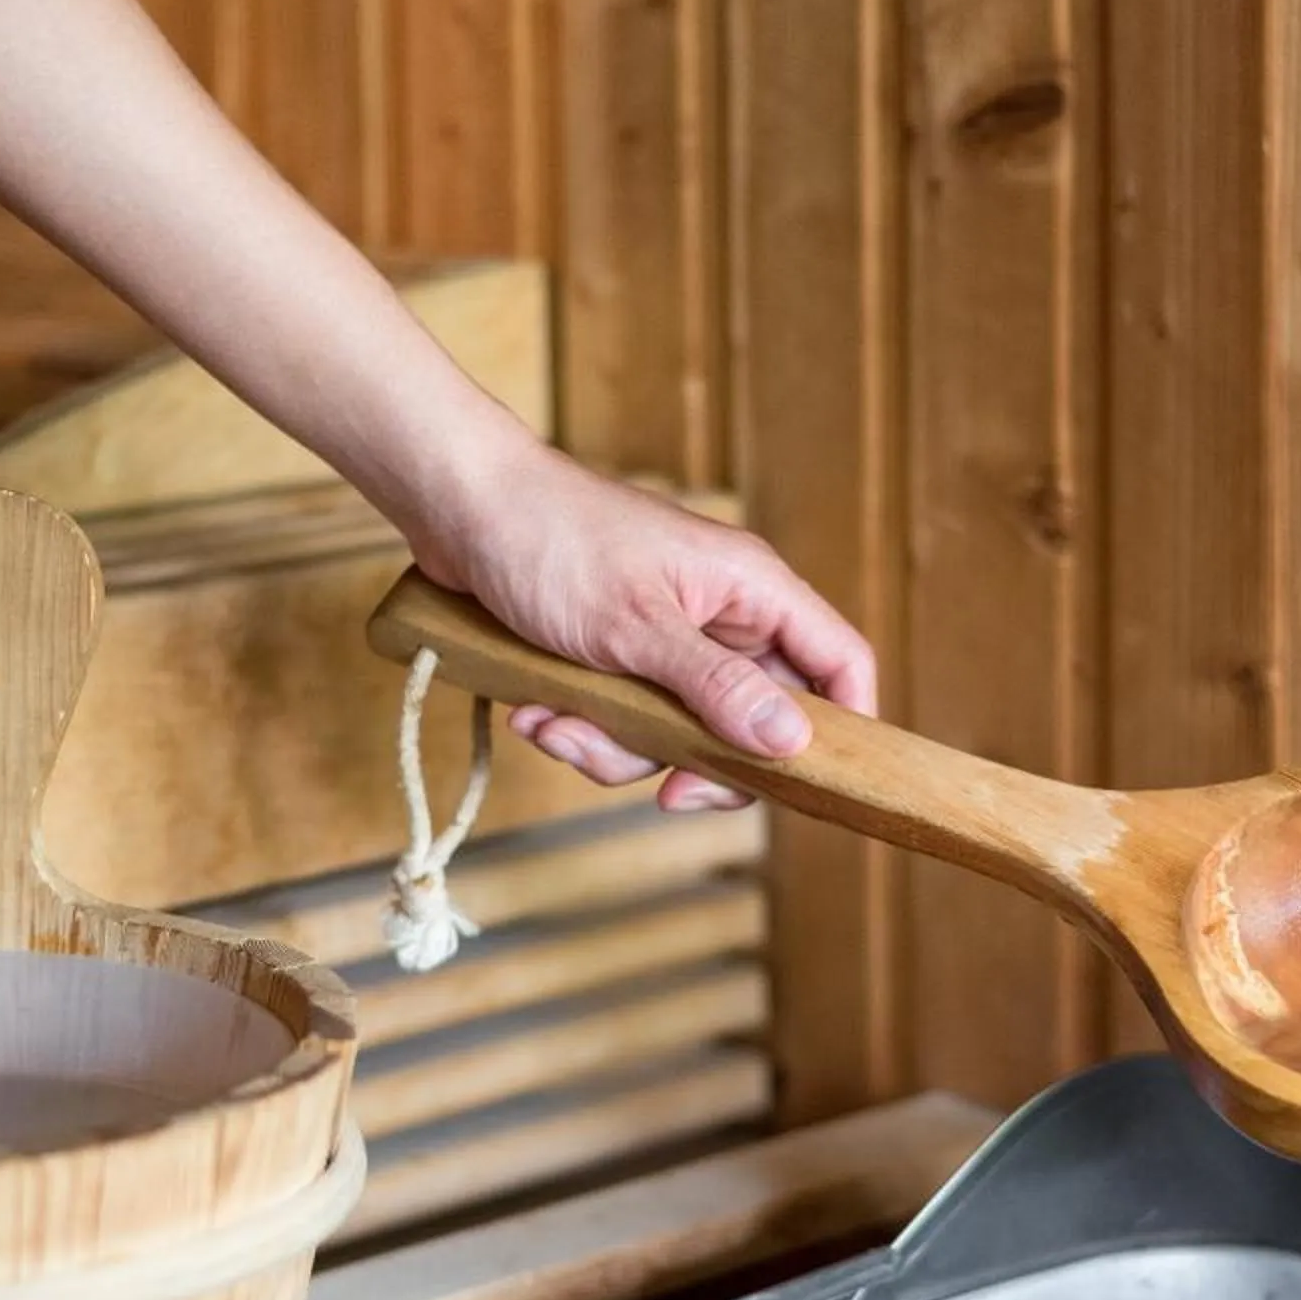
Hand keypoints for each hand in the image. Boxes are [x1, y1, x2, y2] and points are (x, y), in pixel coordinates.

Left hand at [409, 439, 876, 812]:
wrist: (456, 506)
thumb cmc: (552, 539)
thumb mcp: (638, 626)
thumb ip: (718, 688)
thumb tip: (793, 742)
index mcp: (752, 590)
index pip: (840, 662)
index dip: (844, 727)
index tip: (814, 785)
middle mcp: (723, 618)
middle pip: (757, 722)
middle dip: (698, 762)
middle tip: (665, 793)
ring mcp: (671, 640)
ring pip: (683, 736)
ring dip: (617, 748)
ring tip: (557, 723)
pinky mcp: (620, 659)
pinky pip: (627, 725)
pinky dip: (582, 729)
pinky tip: (535, 712)